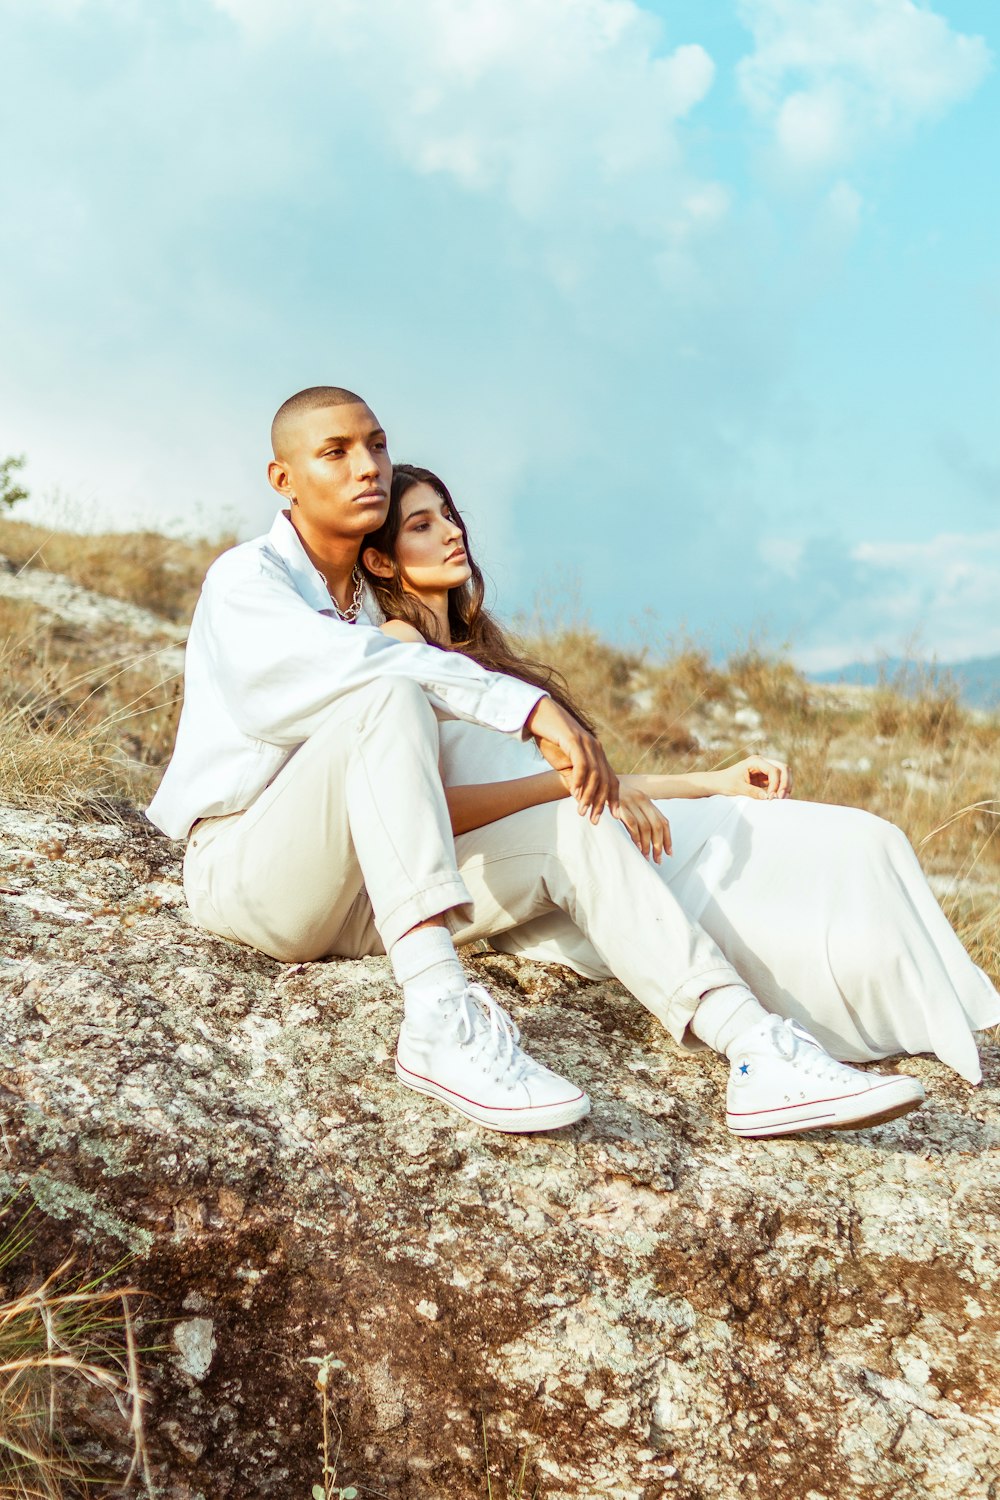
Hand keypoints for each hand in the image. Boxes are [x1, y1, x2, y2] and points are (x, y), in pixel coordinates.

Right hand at [526, 696, 618, 823]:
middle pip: (605, 779)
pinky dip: (580, 780)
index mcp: (596, 753)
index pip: (610, 778)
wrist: (538, 715)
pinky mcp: (574, 740)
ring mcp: (587, 743)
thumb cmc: (549, 739)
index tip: (614, 816)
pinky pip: (582, 764)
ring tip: (582, 811)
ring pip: (595, 774)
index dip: (614, 798)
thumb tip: (579, 797)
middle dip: (601, 802)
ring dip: (589, 795)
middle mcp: (596, 748)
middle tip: (594, 820)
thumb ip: (574, 778)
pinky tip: (574, 793)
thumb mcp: (563, 763)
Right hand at [613, 784, 671, 861]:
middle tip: (657, 859)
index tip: (668, 853)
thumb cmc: (611, 796)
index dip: (668, 838)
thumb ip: (638, 816)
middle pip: (657, 826)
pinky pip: (632, 823)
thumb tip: (645, 840)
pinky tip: (636, 847)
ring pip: (646, 827)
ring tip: (645, 856)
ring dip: (647, 844)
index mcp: (647, 800)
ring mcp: (631, 802)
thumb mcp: (628, 804)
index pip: (663, 821)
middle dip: (658, 845)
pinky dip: (636, 836)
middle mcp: (642, 800)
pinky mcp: (620, 805)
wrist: (596, 781)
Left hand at [714, 755, 791, 799]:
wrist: (717, 783)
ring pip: (783, 774)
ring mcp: (764, 769)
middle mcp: (762, 762)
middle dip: (785, 783)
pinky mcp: (764, 777)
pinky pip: (778, 781)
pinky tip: (778, 798)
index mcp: (755, 761)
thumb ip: (753, 792)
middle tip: (781, 798)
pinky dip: (780, 789)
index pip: (774, 770)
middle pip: (783, 769)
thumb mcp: (738, 788)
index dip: (776, 784)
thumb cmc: (725, 783)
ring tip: (782, 799)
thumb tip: (769, 798)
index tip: (772, 797)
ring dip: (785, 786)